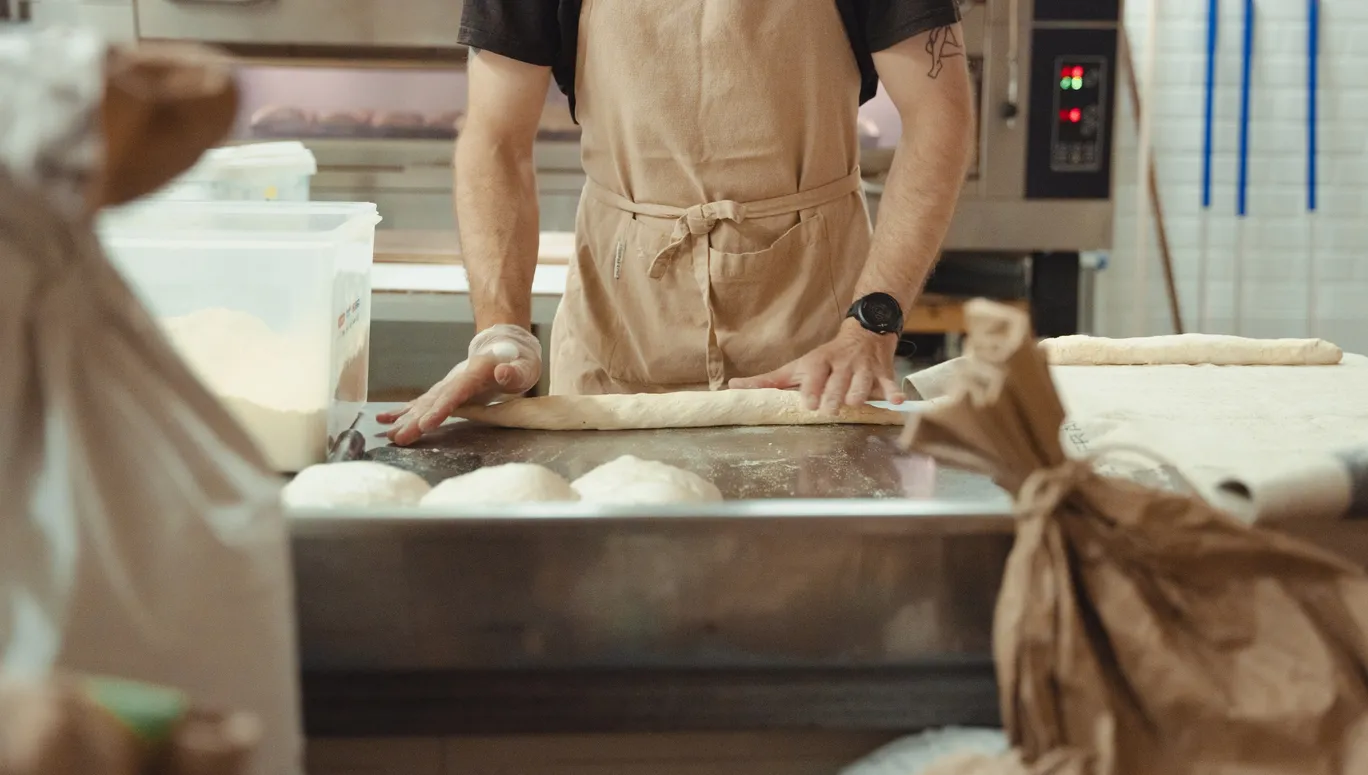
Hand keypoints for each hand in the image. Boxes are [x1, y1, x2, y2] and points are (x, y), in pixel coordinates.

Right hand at [378, 324, 540, 445]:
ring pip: (423, 403)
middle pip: (433, 401)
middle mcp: (455, 379)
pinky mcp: (444, 391)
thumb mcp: (524, 366)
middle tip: (400, 438)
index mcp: (474, 373)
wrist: (504, 347)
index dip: (440, 408)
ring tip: (389, 434)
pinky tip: (385, 420)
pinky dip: (403, 411)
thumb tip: (502, 373)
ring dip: (405, 419)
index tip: (426, 423)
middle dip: (415, 420)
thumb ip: (515, 371)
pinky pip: (421, 403)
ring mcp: (447, 384)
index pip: (455, 392)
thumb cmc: (519, 360)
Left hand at [729, 319, 905, 412]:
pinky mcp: (882, 374)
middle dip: (834, 396)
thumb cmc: (825, 359)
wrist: (865, 333)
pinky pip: (888, 384)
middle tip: (830, 408)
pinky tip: (897, 403)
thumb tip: (732, 387)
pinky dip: (892, 393)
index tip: (808, 404)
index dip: (811, 389)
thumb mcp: (797, 366)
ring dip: (858, 394)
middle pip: (837, 383)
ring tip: (853, 402)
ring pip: (861, 384)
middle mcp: (841, 364)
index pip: (814, 375)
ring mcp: (862, 370)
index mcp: (819, 362)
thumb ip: (768, 381)